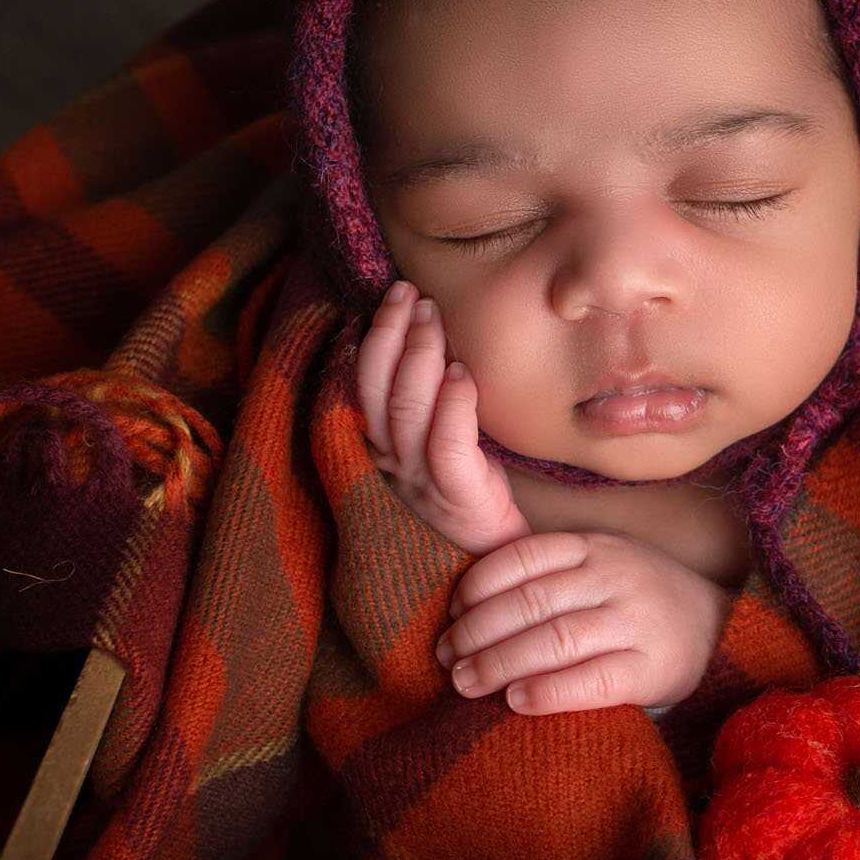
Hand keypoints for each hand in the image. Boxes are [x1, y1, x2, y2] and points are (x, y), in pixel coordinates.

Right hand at [356, 278, 531, 555]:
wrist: (499, 566)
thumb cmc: (469, 495)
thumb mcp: (437, 443)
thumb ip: (426, 402)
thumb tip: (432, 335)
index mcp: (380, 449)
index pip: (360, 386)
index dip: (374, 338)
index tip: (393, 295)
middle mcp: (390, 465)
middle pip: (374, 390)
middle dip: (390, 333)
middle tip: (410, 293)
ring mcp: (420, 482)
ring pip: (405, 411)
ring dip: (418, 355)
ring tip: (432, 316)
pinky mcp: (458, 498)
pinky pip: (446, 446)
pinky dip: (452, 404)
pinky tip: (462, 373)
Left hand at [433, 530, 732, 714]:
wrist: (718, 626)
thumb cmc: (637, 599)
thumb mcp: (599, 566)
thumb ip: (548, 575)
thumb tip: (465, 609)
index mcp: (593, 547)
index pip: (523, 558)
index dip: (477, 586)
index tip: (452, 614)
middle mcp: (614, 577)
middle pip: (531, 602)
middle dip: (477, 632)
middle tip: (446, 657)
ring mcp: (636, 622)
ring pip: (555, 640)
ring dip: (499, 664)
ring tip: (465, 683)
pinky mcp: (652, 668)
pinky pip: (593, 682)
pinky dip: (548, 692)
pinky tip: (516, 702)